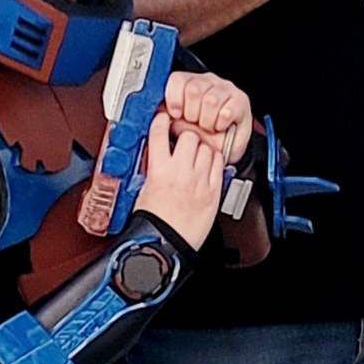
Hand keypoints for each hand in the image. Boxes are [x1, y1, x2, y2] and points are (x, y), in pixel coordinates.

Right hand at [136, 110, 223, 249]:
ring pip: (207, 148)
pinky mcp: (214, 190)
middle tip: (183, 140)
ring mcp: (200, 181)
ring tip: (196, 154)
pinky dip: (214, 160)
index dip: (162, 121)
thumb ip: (153, 167)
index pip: (160, 132)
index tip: (163, 119)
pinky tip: (208, 165)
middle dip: (186, 135)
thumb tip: (157, 153)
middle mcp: (181, 172)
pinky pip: (220, 164)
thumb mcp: (143, 188)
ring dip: (202, 147)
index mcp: (159, 170)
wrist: (167, 244)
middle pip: (190, 136)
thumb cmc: (153, 222)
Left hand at [164, 69, 251, 162]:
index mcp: (189, 84)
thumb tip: (159, 115)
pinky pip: (227, 111)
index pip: (178, 79)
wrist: (221, 149)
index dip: (175, 99)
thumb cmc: (200, 136)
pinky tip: (219, 125)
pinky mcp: (240, 100)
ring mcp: (225, 89)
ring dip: (207, 120)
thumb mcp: (178, 125)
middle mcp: (207, 82)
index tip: (176, 113)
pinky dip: (221, 122)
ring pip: (210, 100)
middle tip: (195, 123)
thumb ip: (167, 117)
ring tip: (208, 126)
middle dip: (192, 113)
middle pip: (193, 89)